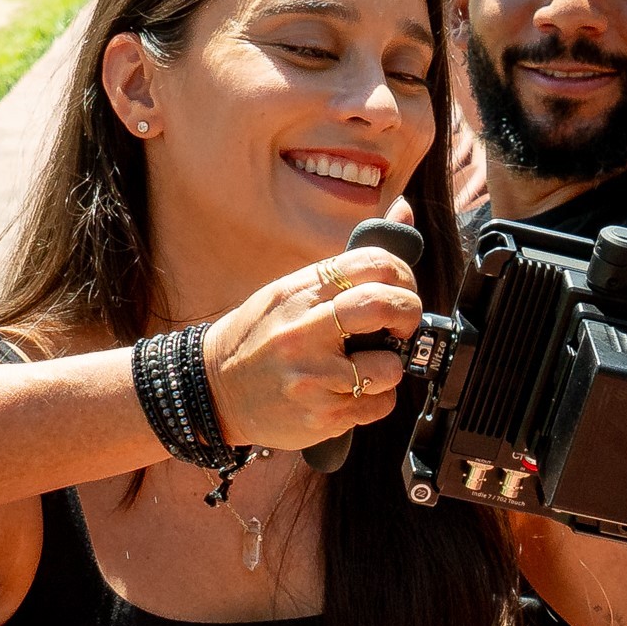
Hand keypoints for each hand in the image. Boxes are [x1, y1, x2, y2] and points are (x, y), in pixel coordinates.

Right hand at [204, 242, 420, 449]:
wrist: (216, 389)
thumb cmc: (260, 335)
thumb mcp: (290, 290)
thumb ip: (347, 263)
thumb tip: (404, 210)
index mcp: (301, 291)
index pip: (371, 262)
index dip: (403, 273)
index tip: (402, 288)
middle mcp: (305, 329)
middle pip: (385, 306)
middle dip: (410, 313)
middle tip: (403, 324)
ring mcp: (313, 375)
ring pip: (389, 366)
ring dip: (390, 366)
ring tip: (368, 365)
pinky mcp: (321, 415)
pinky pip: (380, 405)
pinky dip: (377, 398)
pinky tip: (353, 391)